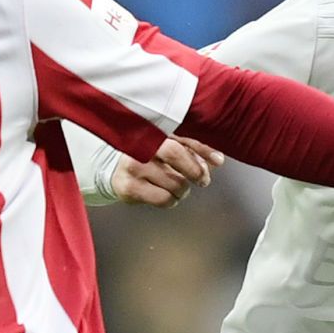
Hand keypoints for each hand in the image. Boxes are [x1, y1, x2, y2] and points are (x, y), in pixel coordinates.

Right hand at [110, 137, 224, 206]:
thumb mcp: (172, 145)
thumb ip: (195, 149)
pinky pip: (163, 199)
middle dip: (195, 171)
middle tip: (202, 180)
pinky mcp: (129, 188)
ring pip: (174, 183)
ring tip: (176, 186)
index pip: (182, 139)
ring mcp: (132, 167)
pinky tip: (166, 194)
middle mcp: (139, 146)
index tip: (217, 161)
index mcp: (152, 132)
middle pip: (176, 155)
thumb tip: (218, 160)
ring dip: (183, 190)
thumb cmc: (151, 156)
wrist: (116, 170)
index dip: (202, 152)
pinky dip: (171, 200)